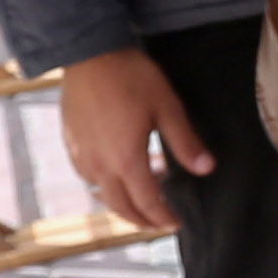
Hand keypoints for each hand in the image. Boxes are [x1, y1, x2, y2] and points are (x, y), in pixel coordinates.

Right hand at [54, 45, 199, 234]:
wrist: (89, 54)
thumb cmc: (131, 77)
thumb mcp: (167, 107)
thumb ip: (185, 142)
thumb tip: (206, 168)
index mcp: (126, 160)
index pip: (147, 202)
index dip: (162, 217)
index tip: (175, 223)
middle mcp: (100, 166)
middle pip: (121, 207)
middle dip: (141, 220)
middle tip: (158, 224)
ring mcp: (82, 156)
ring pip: (102, 194)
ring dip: (122, 205)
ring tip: (140, 204)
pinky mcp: (71, 144)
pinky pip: (88, 177)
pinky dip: (105, 186)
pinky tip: (115, 176)